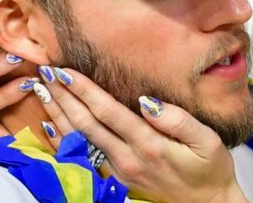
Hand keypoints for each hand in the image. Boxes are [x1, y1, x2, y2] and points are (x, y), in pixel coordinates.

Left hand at [39, 68, 246, 202]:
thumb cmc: (210, 169)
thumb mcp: (207, 140)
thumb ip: (177, 120)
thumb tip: (147, 101)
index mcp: (148, 144)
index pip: (108, 111)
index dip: (84, 90)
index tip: (65, 71)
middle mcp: (127, 159)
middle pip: (86, 123)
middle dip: (63, 96)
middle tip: (45, 71)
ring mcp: (117, 172)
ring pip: (78, 140)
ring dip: (58, 113)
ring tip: (42, 91)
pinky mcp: (114, 181)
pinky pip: (80, 158)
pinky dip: (61, 140)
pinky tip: (49, 125)